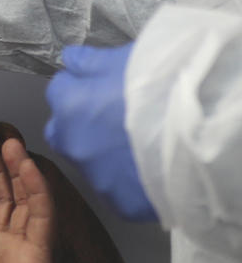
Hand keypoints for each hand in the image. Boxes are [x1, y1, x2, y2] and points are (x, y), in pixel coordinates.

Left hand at [45, 44, 156, 220]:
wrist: (203, 129)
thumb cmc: (165, 84)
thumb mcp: (127, 59)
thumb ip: (90, 63)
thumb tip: (69, 61)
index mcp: (70, 104)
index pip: (59, 91)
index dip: (81, 87)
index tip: (101, 88)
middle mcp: (73, 143)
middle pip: (62, 132)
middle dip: (78, 124)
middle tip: (113, 118)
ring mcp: (95, 176)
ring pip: (87, 163)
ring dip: (101, 153)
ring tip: (135, 145)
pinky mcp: (119, 202)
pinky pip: (115, 190)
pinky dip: (126, 180)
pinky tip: (149, 168)